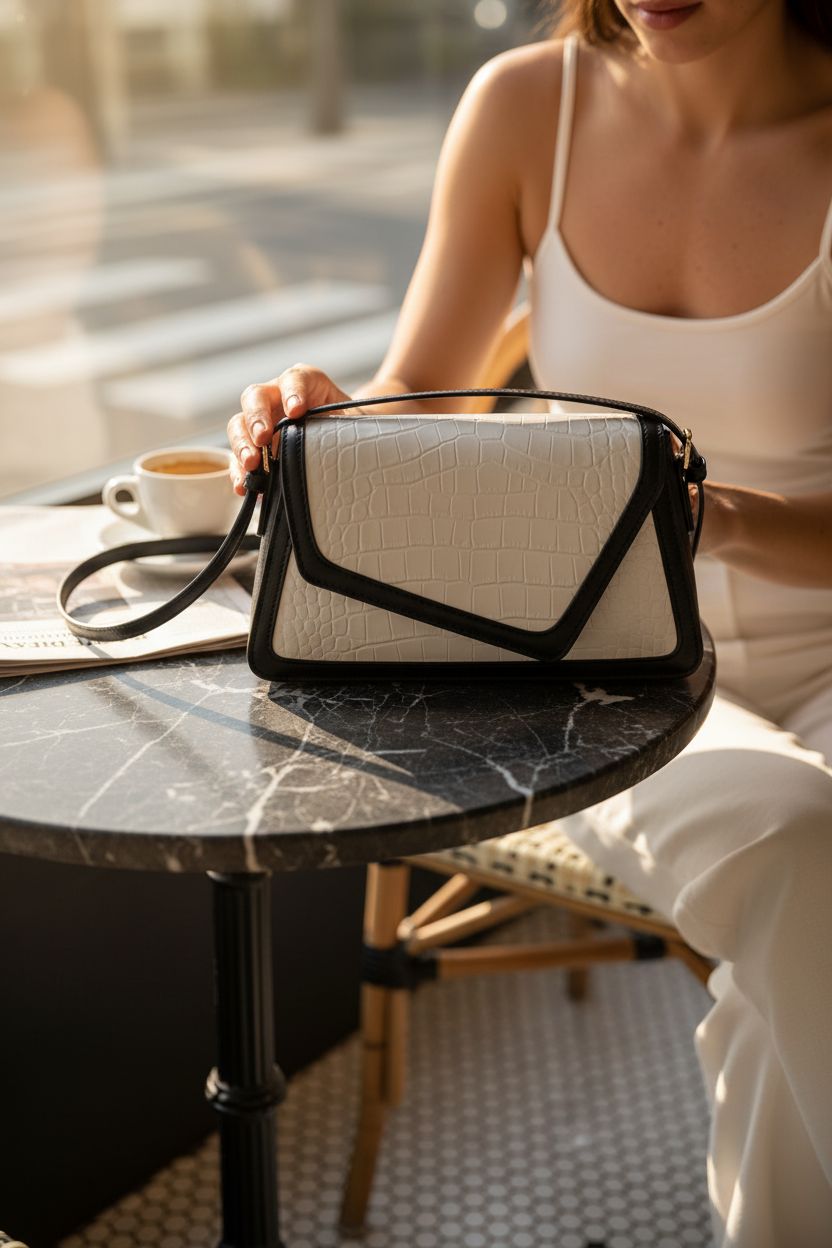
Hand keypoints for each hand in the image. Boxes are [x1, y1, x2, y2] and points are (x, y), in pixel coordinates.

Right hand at [226, 364, 352, 494]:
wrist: (348, 445)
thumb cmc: (349, 430)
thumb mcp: (351, 426)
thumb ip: (338, 430)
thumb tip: (327, 451)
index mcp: (305, 384)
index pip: (295, 379)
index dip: (293, 391)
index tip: (296, 410)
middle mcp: (277, 398)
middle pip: (256, 397)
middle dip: (256, 418)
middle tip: (262, 438)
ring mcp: (262, 422)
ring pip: (240, 424)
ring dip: (242, 444)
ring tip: (250, 464)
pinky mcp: (254, 448)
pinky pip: (239, 457)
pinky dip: (238, 471)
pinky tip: (242, 485)